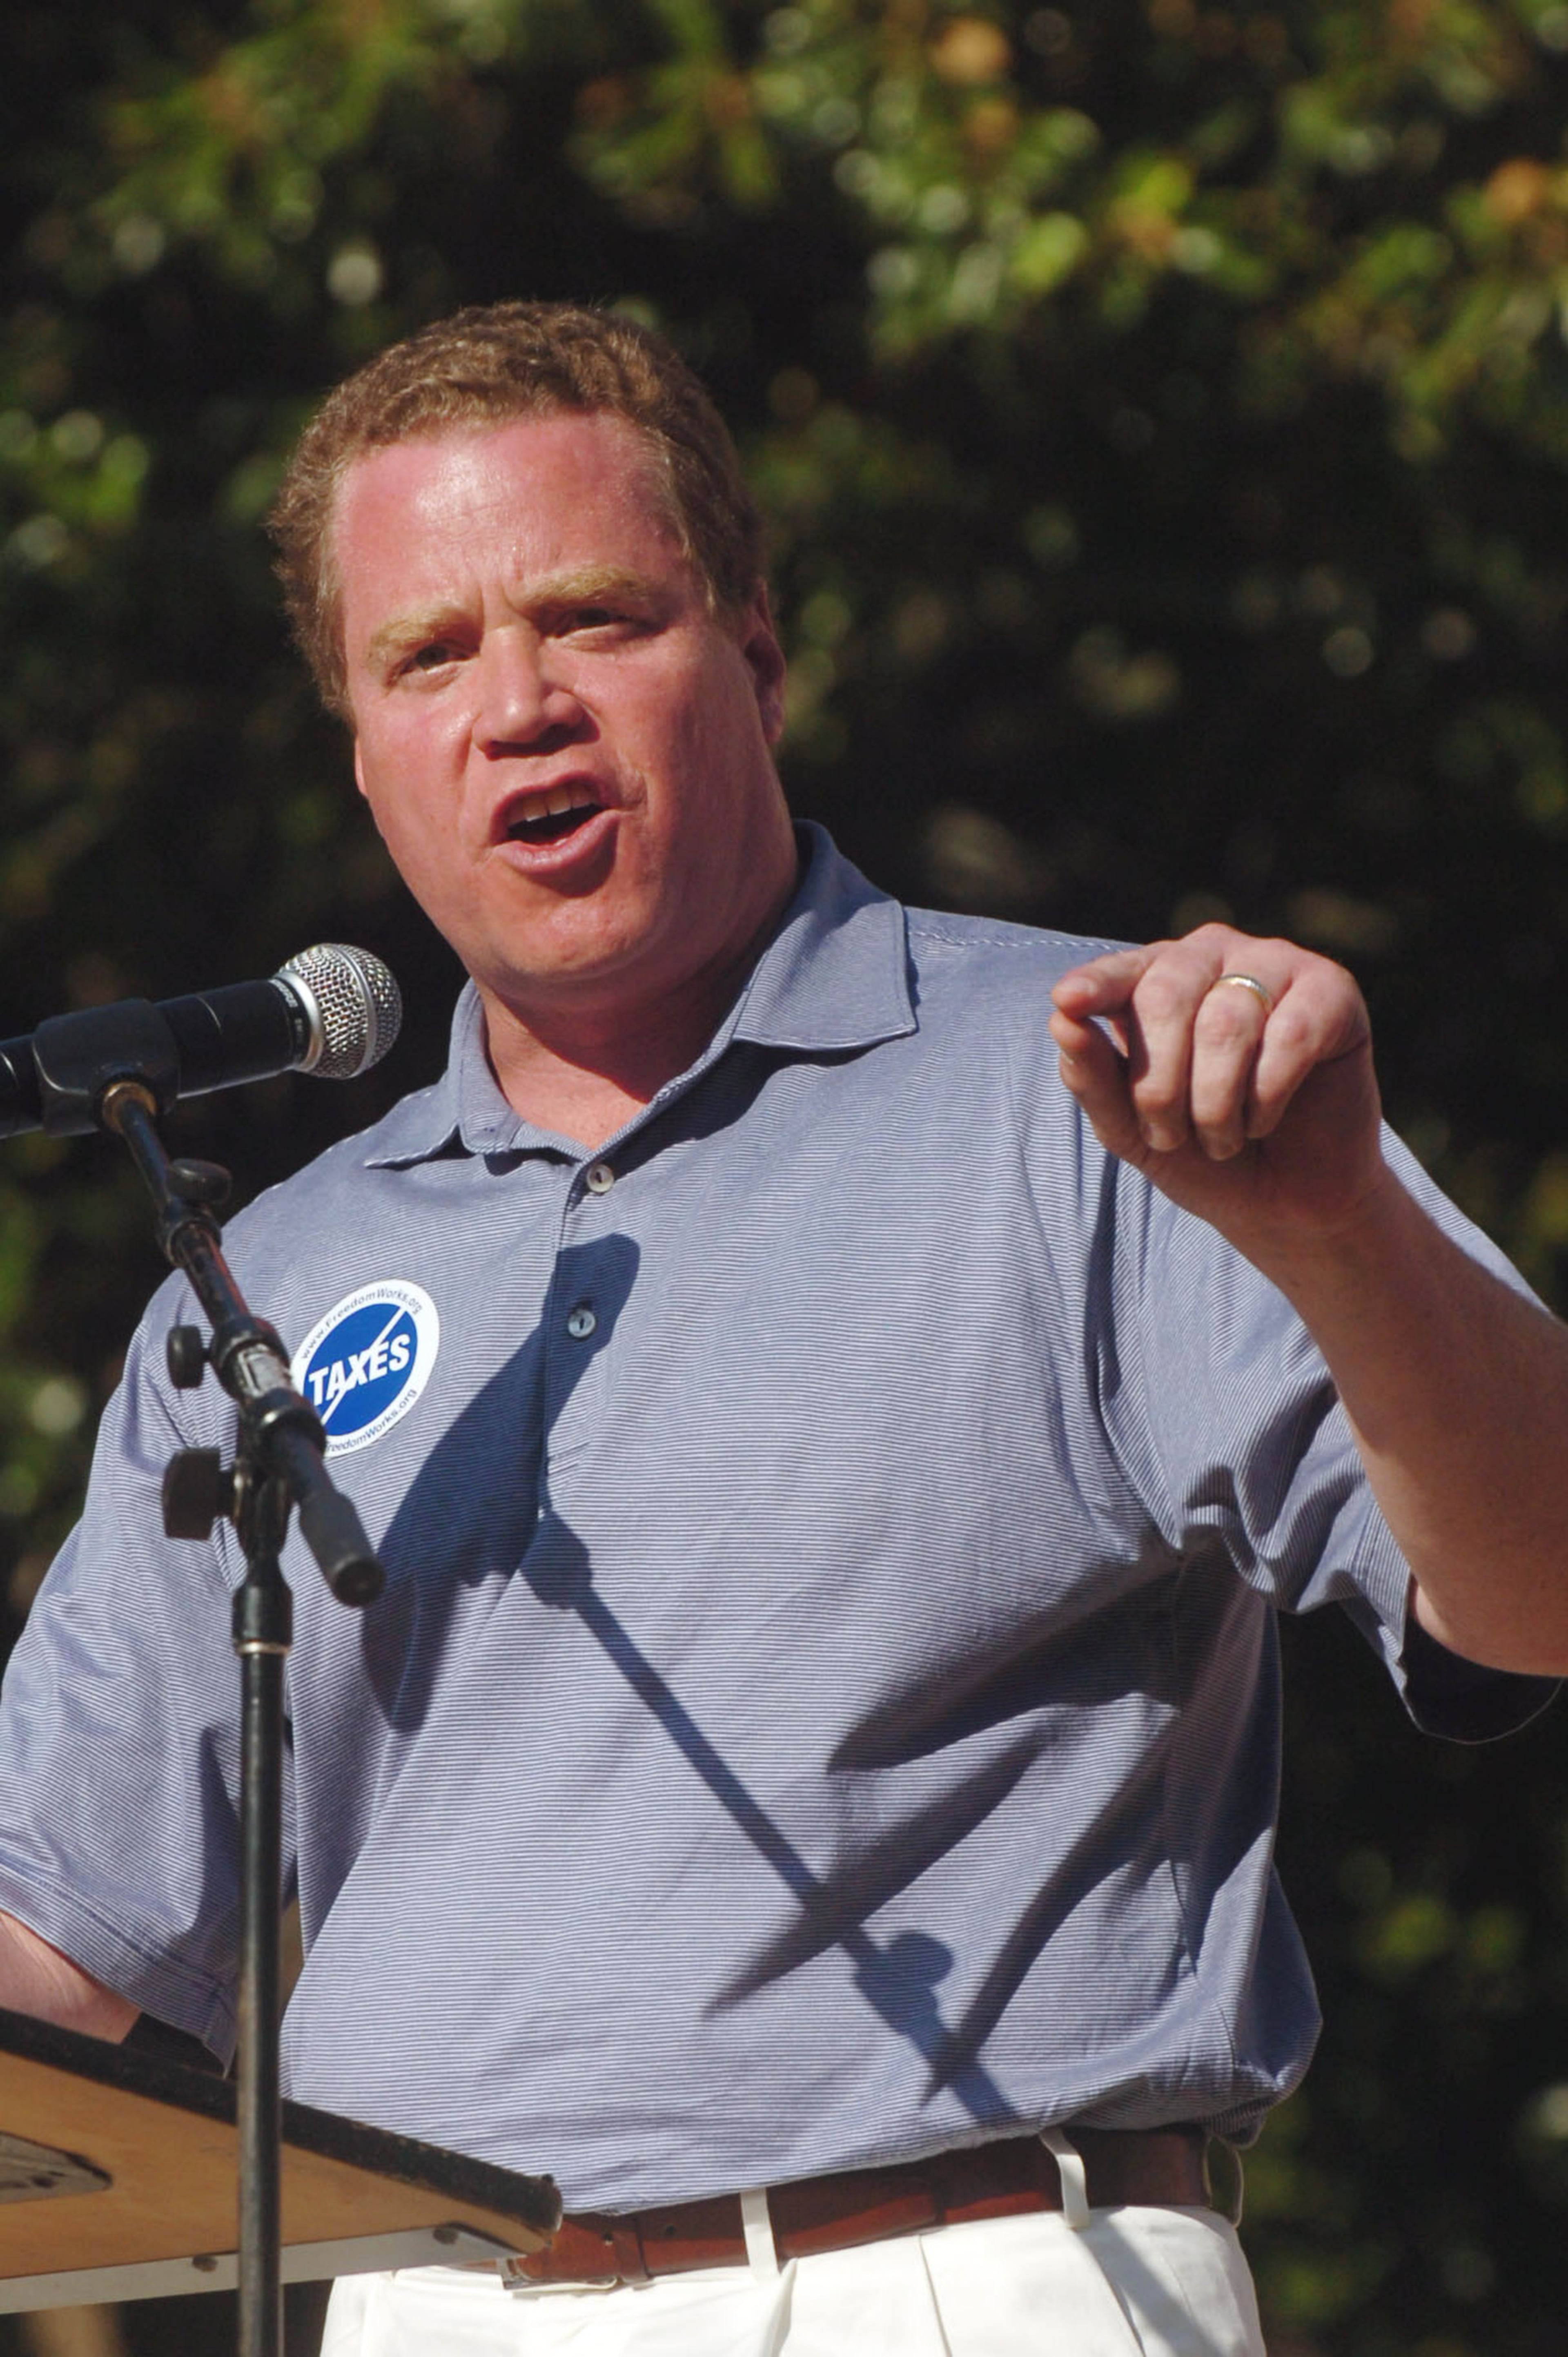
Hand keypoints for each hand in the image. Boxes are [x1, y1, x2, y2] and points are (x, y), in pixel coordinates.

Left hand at [1047, 924, 1387, 1255]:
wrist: (1284, 1202)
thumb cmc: (1201, 1156)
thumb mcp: (1131, 1130)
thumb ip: (1094, 1078)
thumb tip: (1061, 1020)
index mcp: (1158, 977)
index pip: (1122, 974)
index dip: (1097, 985)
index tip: (1067, 1001)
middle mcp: (1214, 955)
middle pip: (1166, 996)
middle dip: (1159, 1085)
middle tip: (1168, 1136)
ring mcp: (1276, 964)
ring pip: (1226, 1020)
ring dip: (1215, 1102)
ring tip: (1221, 1139)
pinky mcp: (1332, 992)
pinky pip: (1289, 1034)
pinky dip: (1267, 1094)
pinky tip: (1263, 1119)